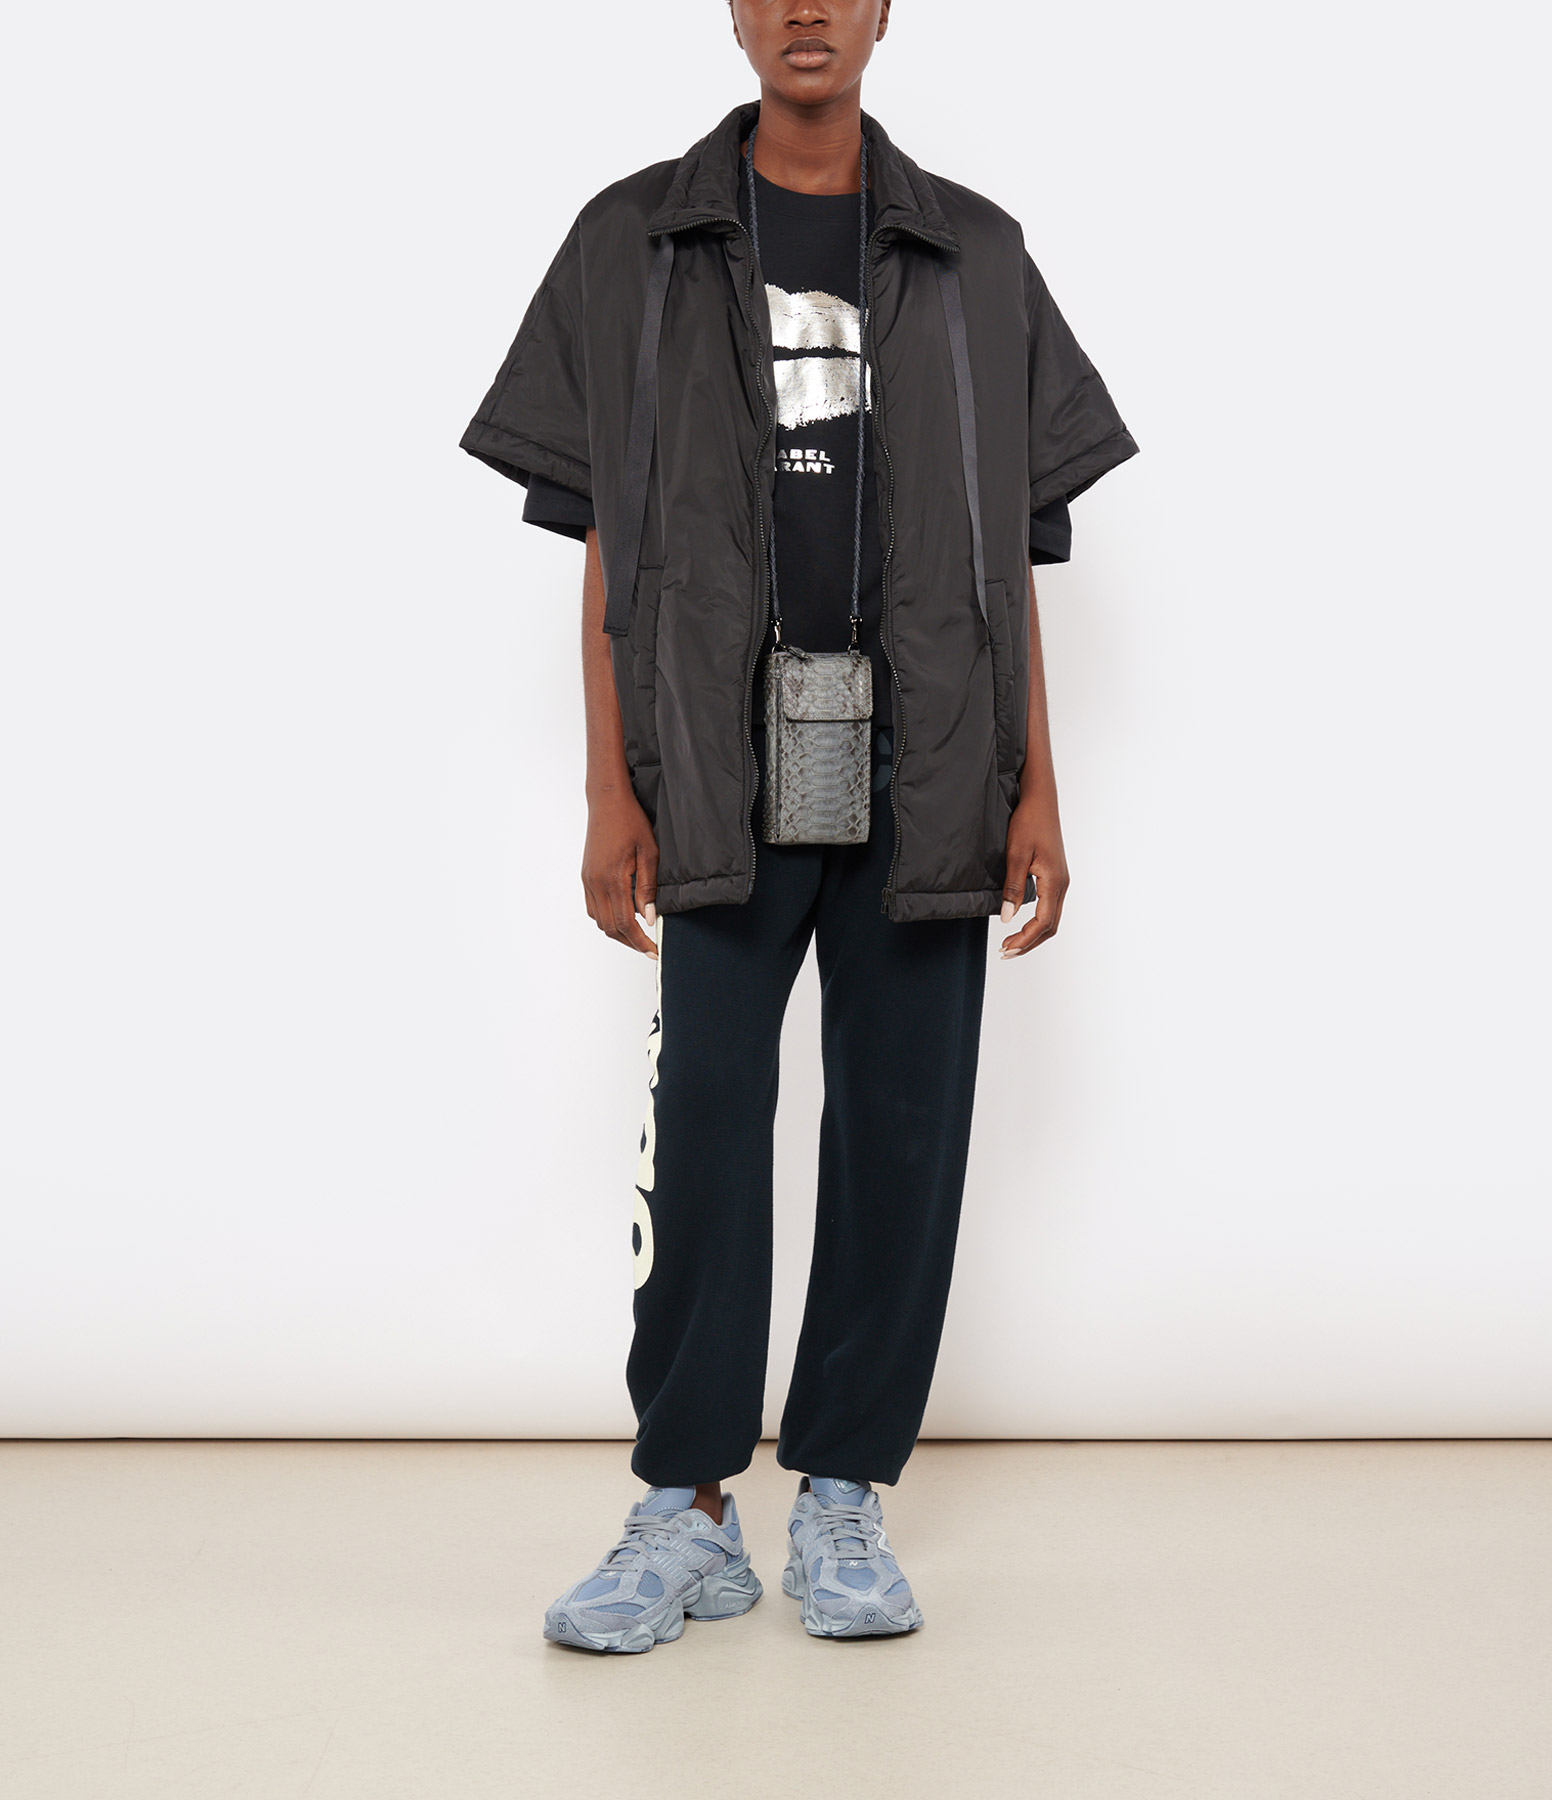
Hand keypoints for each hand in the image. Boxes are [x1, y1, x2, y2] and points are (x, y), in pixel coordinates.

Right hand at [582, 787, 658, 957]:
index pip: (625, 923)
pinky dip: (607, 918)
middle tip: (649, 947)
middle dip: (630, 942)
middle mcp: (596, 884)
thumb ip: (648, 887)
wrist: (607, 802)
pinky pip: (593, 908)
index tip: (654, 950)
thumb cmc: (630, 822)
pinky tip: (622, 915)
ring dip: (618, 932)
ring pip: (600, 920)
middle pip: (610, 928)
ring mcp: (588, 881)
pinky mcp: (586, 877)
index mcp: (612, 879)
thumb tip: (649, 917)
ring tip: (638, 935)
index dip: (640, 941)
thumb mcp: (649, 853)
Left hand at [998, 792, 1068, 958]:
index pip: (1042, 923)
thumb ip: (1013, 887)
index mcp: (1054, 881)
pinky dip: (1037, 921)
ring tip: (1011, 942)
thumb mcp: (1016, 854)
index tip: (1005, 948)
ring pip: (1051, 918)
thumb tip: (1007, 918)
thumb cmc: (1029, 822)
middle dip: (1029, 942)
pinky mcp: (1055, 875)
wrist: (1040, 799)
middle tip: (1005, 951)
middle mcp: (1062, 884)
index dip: (1024, 940)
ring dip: (1033, 934)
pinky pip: (1050, 907)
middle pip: (1050, 926)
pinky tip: (1022, 923)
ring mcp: (1061, 880)